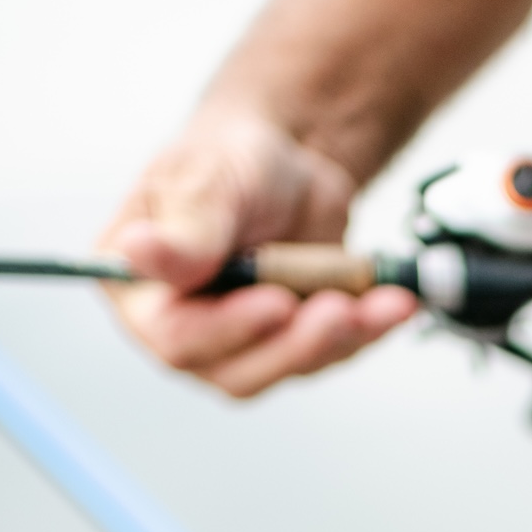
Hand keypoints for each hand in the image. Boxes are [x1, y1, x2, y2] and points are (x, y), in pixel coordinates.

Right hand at [101, 107, 416, 396]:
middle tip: (339, 308)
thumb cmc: (229, 160)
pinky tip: (394, 302)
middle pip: (236, 370)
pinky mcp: (291, 346)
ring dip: (339, 339)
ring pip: (289, 368)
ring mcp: (240, 345)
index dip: (228, 329)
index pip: (174, 337)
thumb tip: (137, 255)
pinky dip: (368, 330)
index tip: (275, 302)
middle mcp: (184, 329)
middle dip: (295, 343)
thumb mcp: (205, 180)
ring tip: (380, 300)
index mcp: (139, 290)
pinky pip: (331, 353)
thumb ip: (185, 228)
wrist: (286, 162)